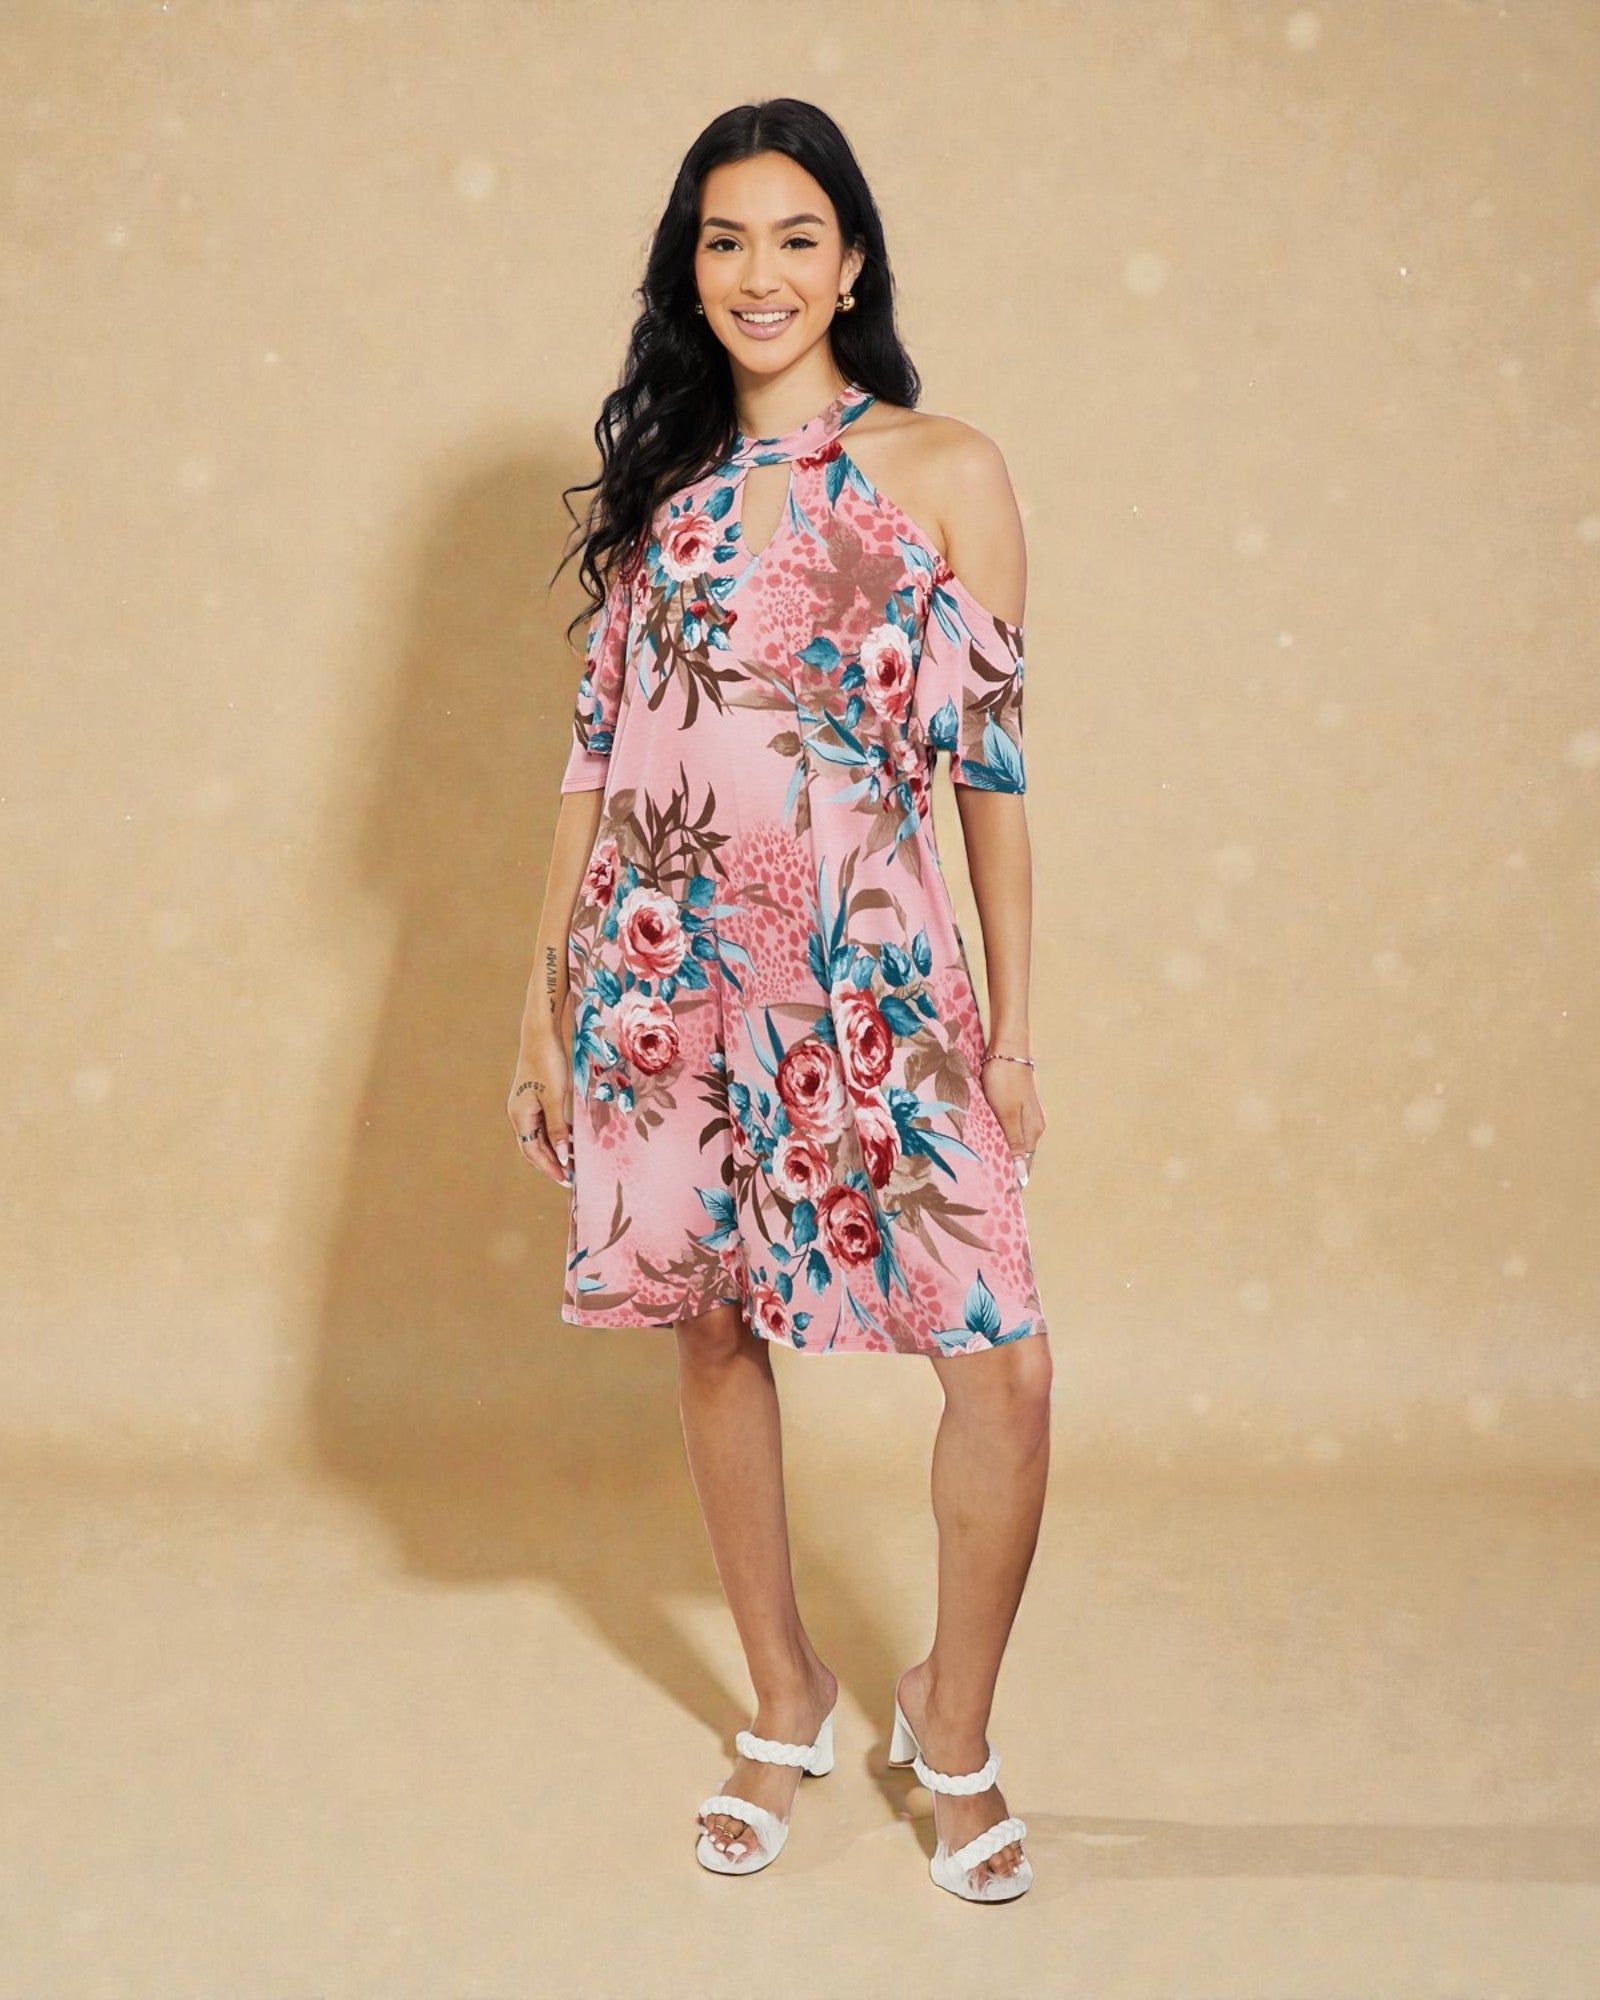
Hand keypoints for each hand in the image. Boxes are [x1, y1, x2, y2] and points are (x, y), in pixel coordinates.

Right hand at [509, 1032, 572, 1187]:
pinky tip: (573, 1139)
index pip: (532, 1151)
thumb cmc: (548, 1063)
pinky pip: (547, 1123)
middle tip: (573, 1176)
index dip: (548, 1167)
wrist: (544, 1033)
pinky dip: (558, 1134)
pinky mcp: (539, 1096)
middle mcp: (521, 1113)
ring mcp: (529, 1104)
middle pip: (535, 1146)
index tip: (566, 1179)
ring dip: (556, 1149)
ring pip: (542, 1136)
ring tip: (575, 1161)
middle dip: (553, 1162)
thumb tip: (562, 1157)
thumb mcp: (555, 1099)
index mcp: (520, 1115)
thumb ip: (557, 1129)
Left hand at [979, 1056, 1043, 1187]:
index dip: (1014, 1182)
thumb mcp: (1006, 1114)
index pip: (1025, 1167)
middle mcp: (1033, 1126)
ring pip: (1015, 1143)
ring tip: (986, 1171)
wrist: (1007, 1048)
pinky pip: (1009, 1130)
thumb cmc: (1004, 1079)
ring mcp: (1026, 1115)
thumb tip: (1022, 1176)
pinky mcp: (1017, 1105)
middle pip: (1022, 1157)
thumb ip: (1014, 1144)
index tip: (1000, 1198)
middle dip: (1009, 1172)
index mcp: (1033, 1131)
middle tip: (988, 1189)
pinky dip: (1000, 1140)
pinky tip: (989, 1143)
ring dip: (1004, 1156)